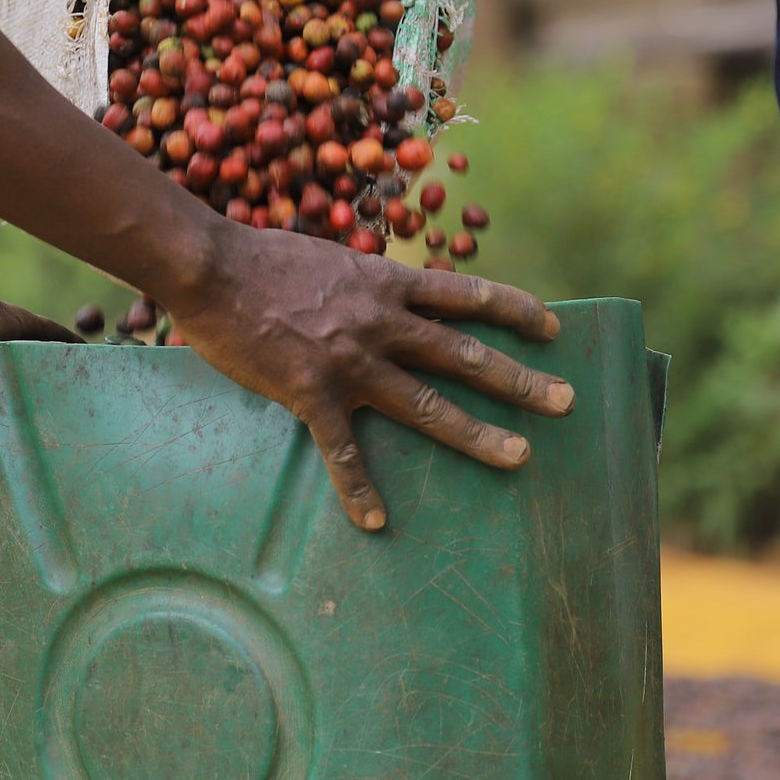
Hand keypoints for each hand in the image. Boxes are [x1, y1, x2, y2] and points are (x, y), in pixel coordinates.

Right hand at [167, 224, 569, 529]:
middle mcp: (381, 322)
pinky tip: (375, 521)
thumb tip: (382, 293)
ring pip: (427, 405)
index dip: (515, 311)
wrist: (212, 267)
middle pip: (465, 355)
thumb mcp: (330, 259)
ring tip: (520, 458)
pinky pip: (342, 452)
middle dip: (520, 380)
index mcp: (385, 284)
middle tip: (567, 401)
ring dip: (478, 434)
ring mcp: (350, 361)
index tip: (553, 328)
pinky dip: (359, 488)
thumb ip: (363, 284)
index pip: (466, 295)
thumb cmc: (261, 257)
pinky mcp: (311, 393)